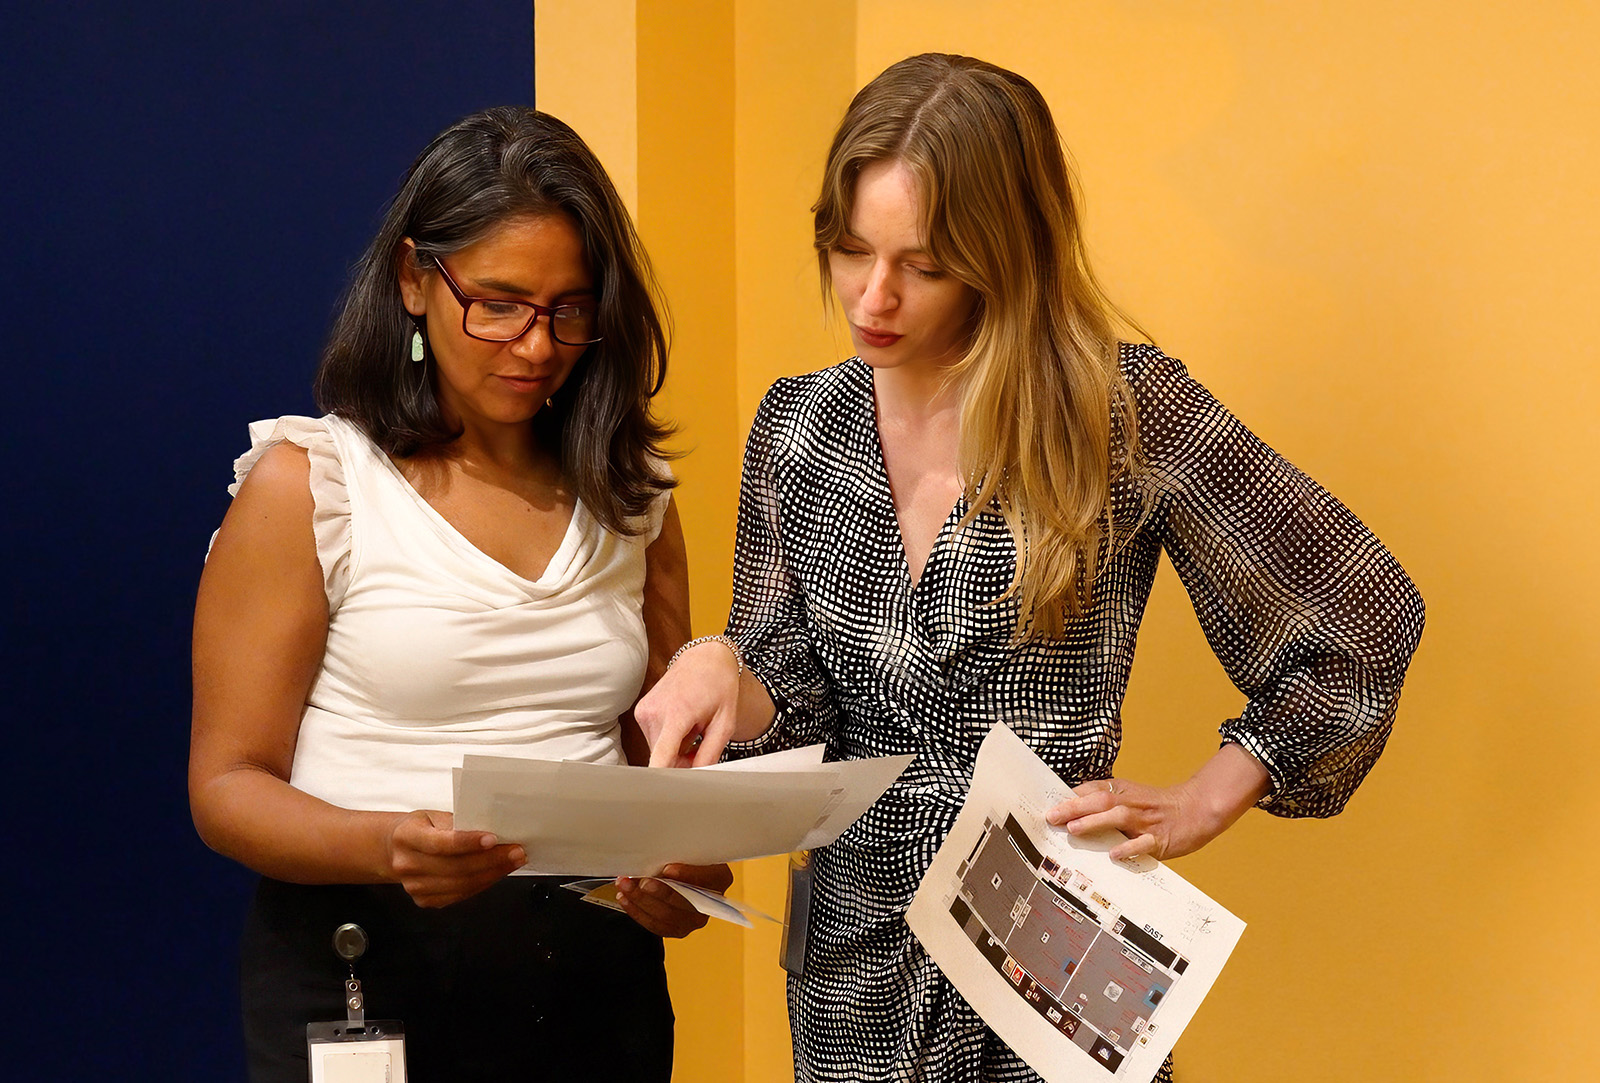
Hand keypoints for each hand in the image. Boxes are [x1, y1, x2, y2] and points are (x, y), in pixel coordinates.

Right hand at [385, 810, 525, 907]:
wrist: (396, 850)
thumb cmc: (421, 828)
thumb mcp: (434, 816)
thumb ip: (458, 823)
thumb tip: (494, 827)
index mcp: (408, 837)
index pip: (442, 843)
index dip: (469, 842)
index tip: (493, 839)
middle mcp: (408, 864)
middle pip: (456, 867)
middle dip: (491, 860)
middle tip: (515, 851)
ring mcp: (415, 886)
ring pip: (461, 884)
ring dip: (493, 873)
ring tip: (513, 861)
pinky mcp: (425, 900)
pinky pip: (460, 895)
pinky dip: (482, 883)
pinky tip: (496, 873)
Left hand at [615, 862, 735, 937]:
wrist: (683, 875)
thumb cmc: (686, 858)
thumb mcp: (689, 849)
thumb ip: (680, 852)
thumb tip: (656, 850)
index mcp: (720, 878)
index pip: (707, 878)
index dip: (688, 875)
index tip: (668, 868)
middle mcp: (711, 903)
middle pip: (684, 901)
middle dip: (659, 891)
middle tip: (640, 881)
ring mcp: (693, 919)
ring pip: (666, 916)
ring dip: (642, 901)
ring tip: (625, 885)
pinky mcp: (677, 929)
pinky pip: (655, 925)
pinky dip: (637, 911)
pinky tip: (625, 898)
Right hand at [636, 641, 742, 767]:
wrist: (705, 659)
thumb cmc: (719, 687)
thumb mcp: (724, 723)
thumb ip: (710, 753)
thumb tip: (697, 778)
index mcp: (677, 714)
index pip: (661, 756)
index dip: (662, 778)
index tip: (661, 794)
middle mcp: (654, 712)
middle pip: (663, 758)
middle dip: (681, 762)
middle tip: (701, 747)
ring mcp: (644, 711)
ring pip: (658, 750)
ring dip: (676, 749)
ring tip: (693, 729)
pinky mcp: (641, 711)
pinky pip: (655, 738)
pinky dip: (669, 738)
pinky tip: (683, 723)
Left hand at [1046, 745, 1270, 861]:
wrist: (1197, 808)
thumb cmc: (1157, 806)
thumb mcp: (1131, 795)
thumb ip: (1105, 799)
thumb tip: (1071, 805)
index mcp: (1124, 791)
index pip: (1093, 790)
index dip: (1070, 796)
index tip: (1048, 804)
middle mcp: (1132, 803)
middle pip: (1101, 801)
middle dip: (1074, 808)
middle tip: (1052, 816)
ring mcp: (1145, 821)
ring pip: (1118, 817)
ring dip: (1095, 822)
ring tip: (1073, 829)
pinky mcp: (1160, 839)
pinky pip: (1143, 843)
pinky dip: (1128, 848)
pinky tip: (1114, 854)